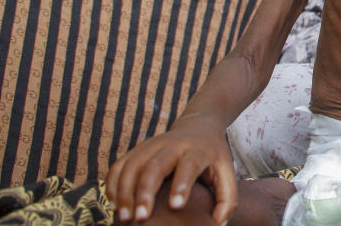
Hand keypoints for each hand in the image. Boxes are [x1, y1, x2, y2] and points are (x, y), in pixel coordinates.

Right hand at [105, 115, 236, 224]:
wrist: (198, 125)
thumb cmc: (213, 156)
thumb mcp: (227, 171)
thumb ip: (228, 198)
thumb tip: (218, 223)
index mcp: (198, 150)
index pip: (189, 164)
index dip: (182, 184)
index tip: (176, 206)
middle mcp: (173, 145)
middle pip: (155, 165)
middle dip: (145, 191)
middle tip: (141, 218)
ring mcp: (153, 145)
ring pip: (133, 164)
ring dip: (125, 190)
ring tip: (125, 217)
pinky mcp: (138, 148)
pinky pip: (121, 164)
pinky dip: (113, 183)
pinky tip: (115, 205)